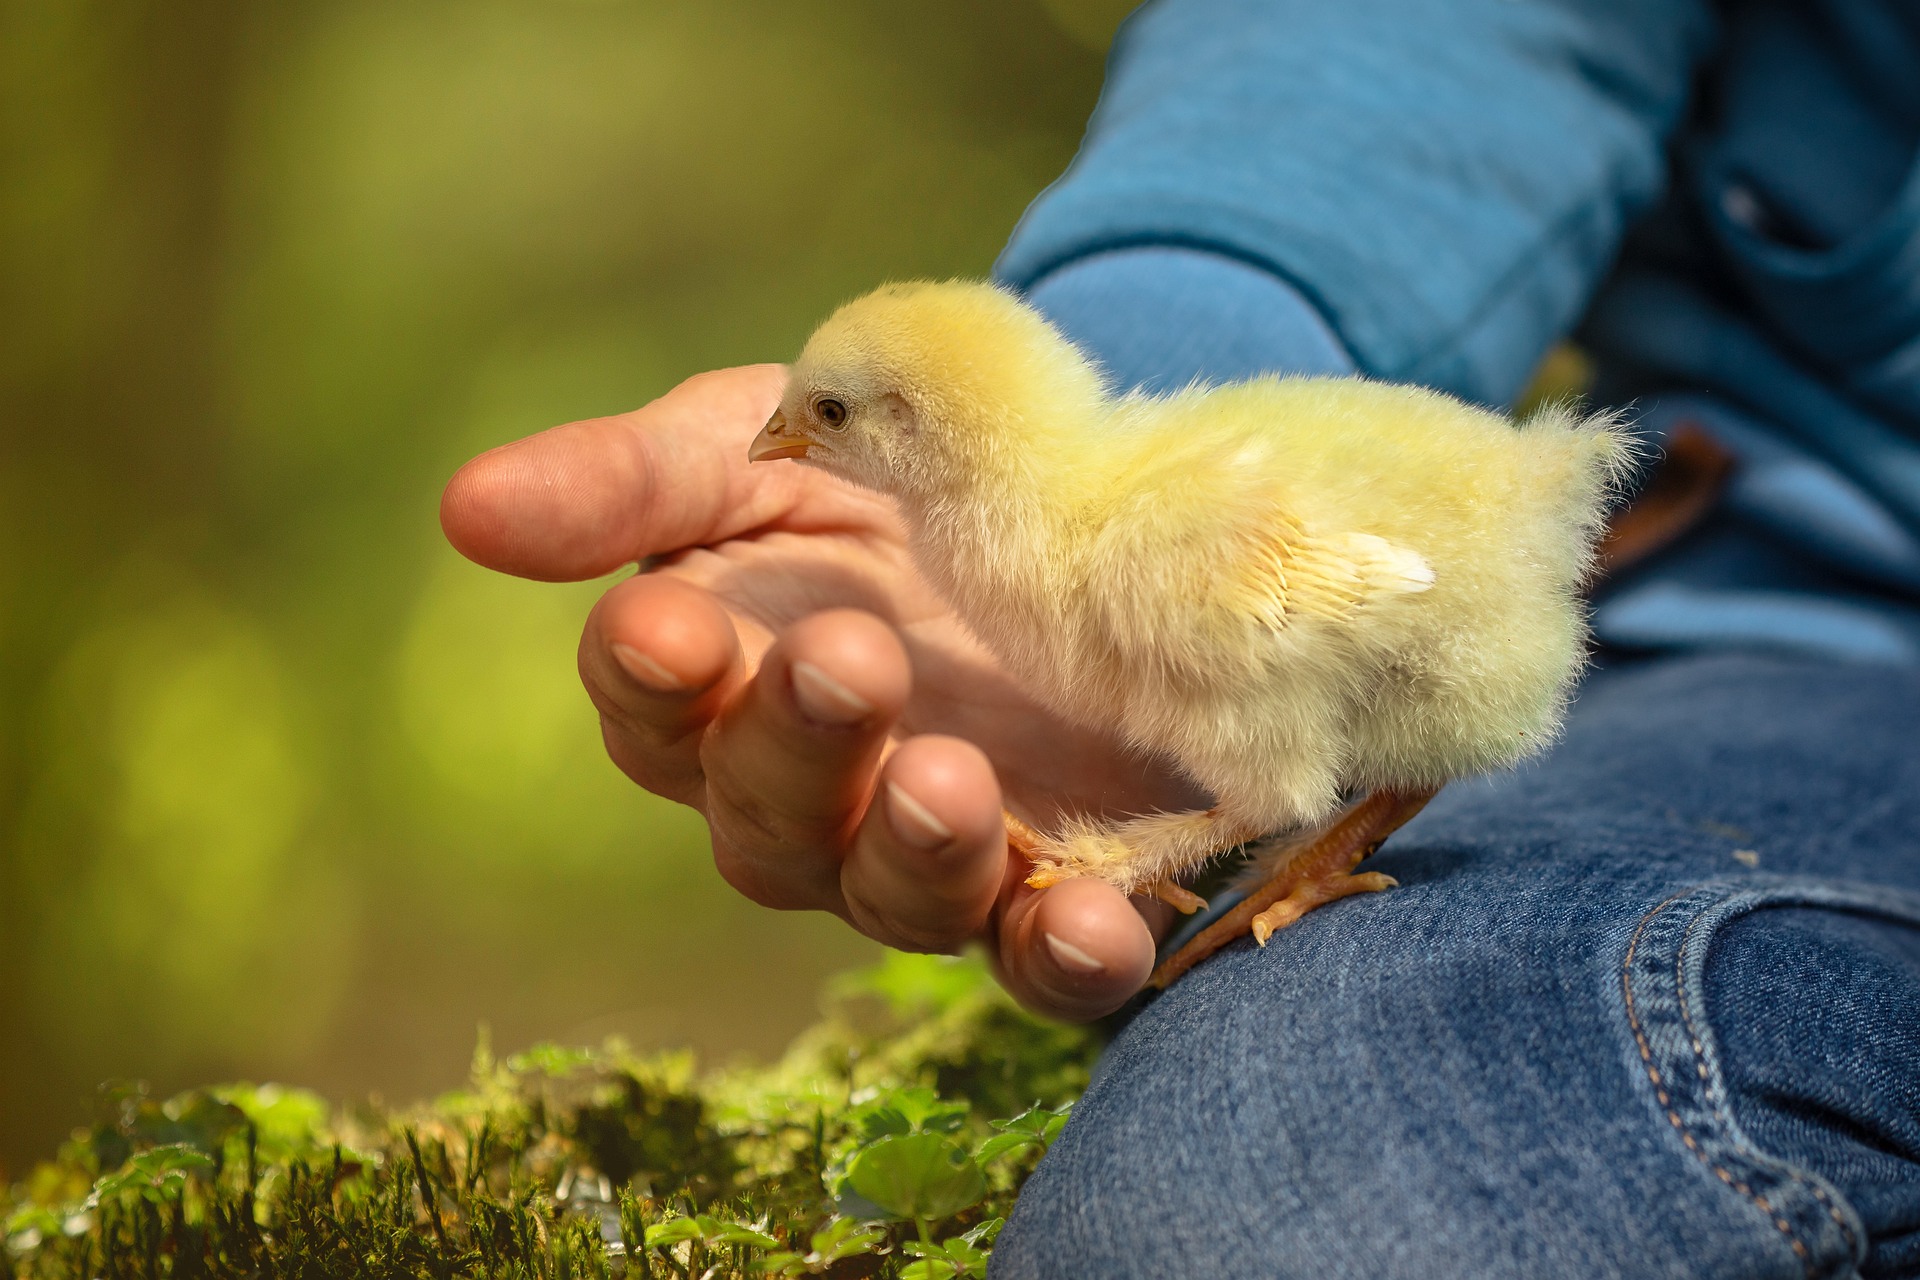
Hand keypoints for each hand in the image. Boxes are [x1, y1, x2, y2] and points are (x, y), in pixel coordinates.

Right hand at [441, 365, 1200, 1019]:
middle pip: (766, 816)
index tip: (671, 625)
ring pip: (894, 896)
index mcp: (717, 683)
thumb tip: (465, 509)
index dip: (655, 674)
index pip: (653, 703)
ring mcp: (927, 852)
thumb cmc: (873, 468)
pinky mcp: (1055, 886)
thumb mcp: (758, 443)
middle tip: (848, 660)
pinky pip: (1046, 957)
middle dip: (798, 746)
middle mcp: (806, 795)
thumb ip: (632, 481)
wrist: (1068, 503)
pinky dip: (1069, 953)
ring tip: (951, 781)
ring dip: (918, 852)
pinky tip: (1098, 924)